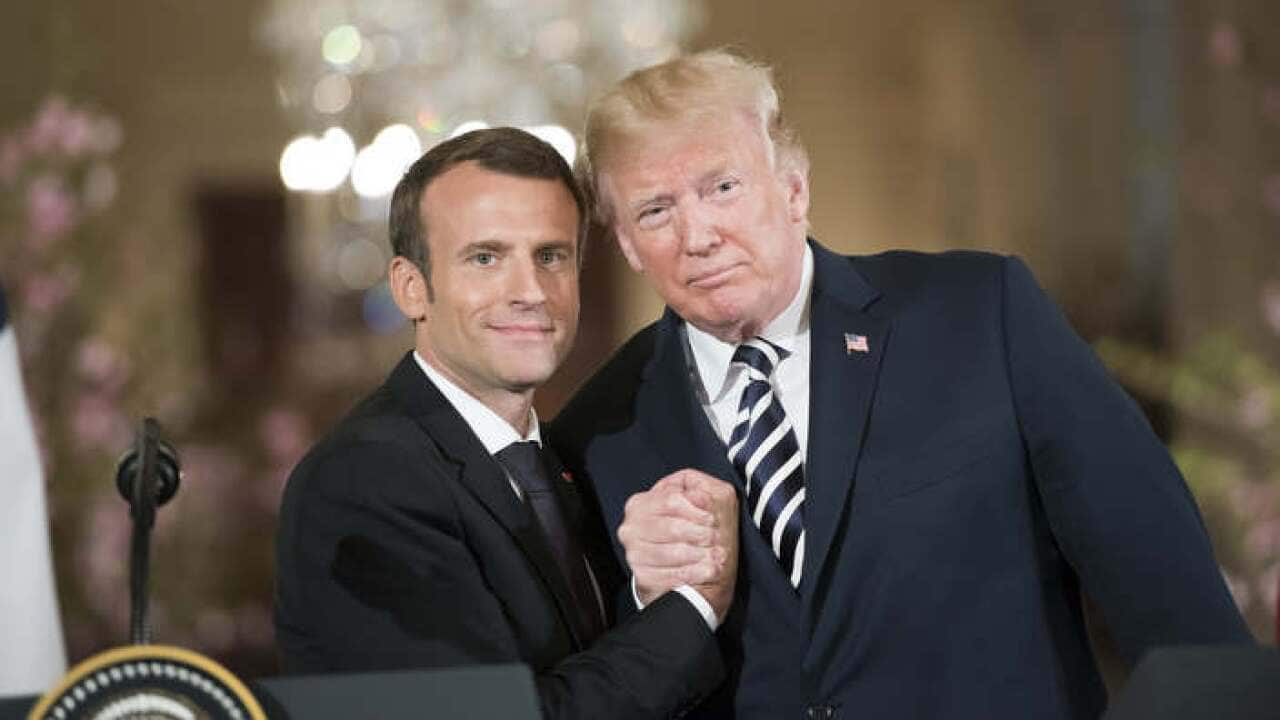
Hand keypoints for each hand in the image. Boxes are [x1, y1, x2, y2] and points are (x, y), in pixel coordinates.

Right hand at [617, 469, 737, 620]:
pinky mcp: (644, 577)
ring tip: (717, 554)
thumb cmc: (691, 530)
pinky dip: (698, 573)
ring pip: (675, 553)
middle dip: (701, 534)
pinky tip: (710, 568)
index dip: (697, 510)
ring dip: (703, 554)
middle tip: (715, 538)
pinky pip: (674, 576)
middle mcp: (632, 528)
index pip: (671, 501)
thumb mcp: (700, 501)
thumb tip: (700, 497)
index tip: (711, 518)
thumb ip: (702, 492)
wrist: (685, 568)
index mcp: (640, 503)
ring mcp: (635, 554)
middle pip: (673, 528)